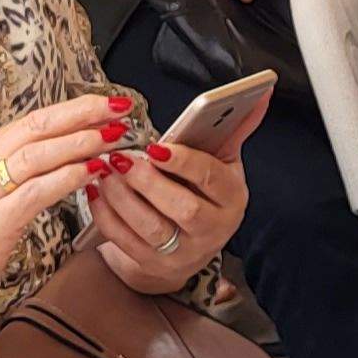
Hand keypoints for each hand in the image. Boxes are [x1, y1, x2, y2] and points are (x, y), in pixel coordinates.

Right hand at [0, 93, 130, 321]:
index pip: (33, 121)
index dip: (73, 110)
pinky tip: (91, 171)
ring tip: (112, 136)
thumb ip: (16, 173)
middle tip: (118, 108)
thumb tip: (57, 155)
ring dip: (79, 142)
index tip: (105, 104)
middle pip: (38, 127)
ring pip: (39, 153)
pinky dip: (67, 177)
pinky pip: (37, 190)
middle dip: (81, 114)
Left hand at [90, 137, 246, 295]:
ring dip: (123, 198)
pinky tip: (96, 191)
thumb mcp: (224, 163)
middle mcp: (212, 230)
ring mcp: (182, 252)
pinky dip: (106, 216)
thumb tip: (261, 93)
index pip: (211, 179)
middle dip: (150, 183)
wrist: (190, 243)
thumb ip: (234, 128)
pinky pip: (125, 241)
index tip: (156, 146)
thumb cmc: (205, 193)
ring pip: (151, 228)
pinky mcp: (153, 264)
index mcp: (232, 199)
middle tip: (123, 159)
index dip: (184, 162)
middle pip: (184, 209)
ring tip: (106, 170)